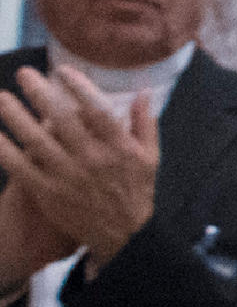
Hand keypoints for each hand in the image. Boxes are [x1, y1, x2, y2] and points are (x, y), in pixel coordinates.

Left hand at [0, 67, 158, 262]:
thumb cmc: (135, 192)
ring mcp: (68, 176)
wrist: (123, 236)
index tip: (62, 71)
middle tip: (24, 74)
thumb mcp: (151, 157)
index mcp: (119, 148)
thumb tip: (143, 91)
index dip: (79, 87)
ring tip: (1, 98)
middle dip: (40, 93)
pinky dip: (4, 150)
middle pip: (62, 120)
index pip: (97, 110)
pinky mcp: (48, 192)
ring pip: (36, 141)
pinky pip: (20, 167)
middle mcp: (92, 159)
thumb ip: (145, 123)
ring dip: (16, 117)